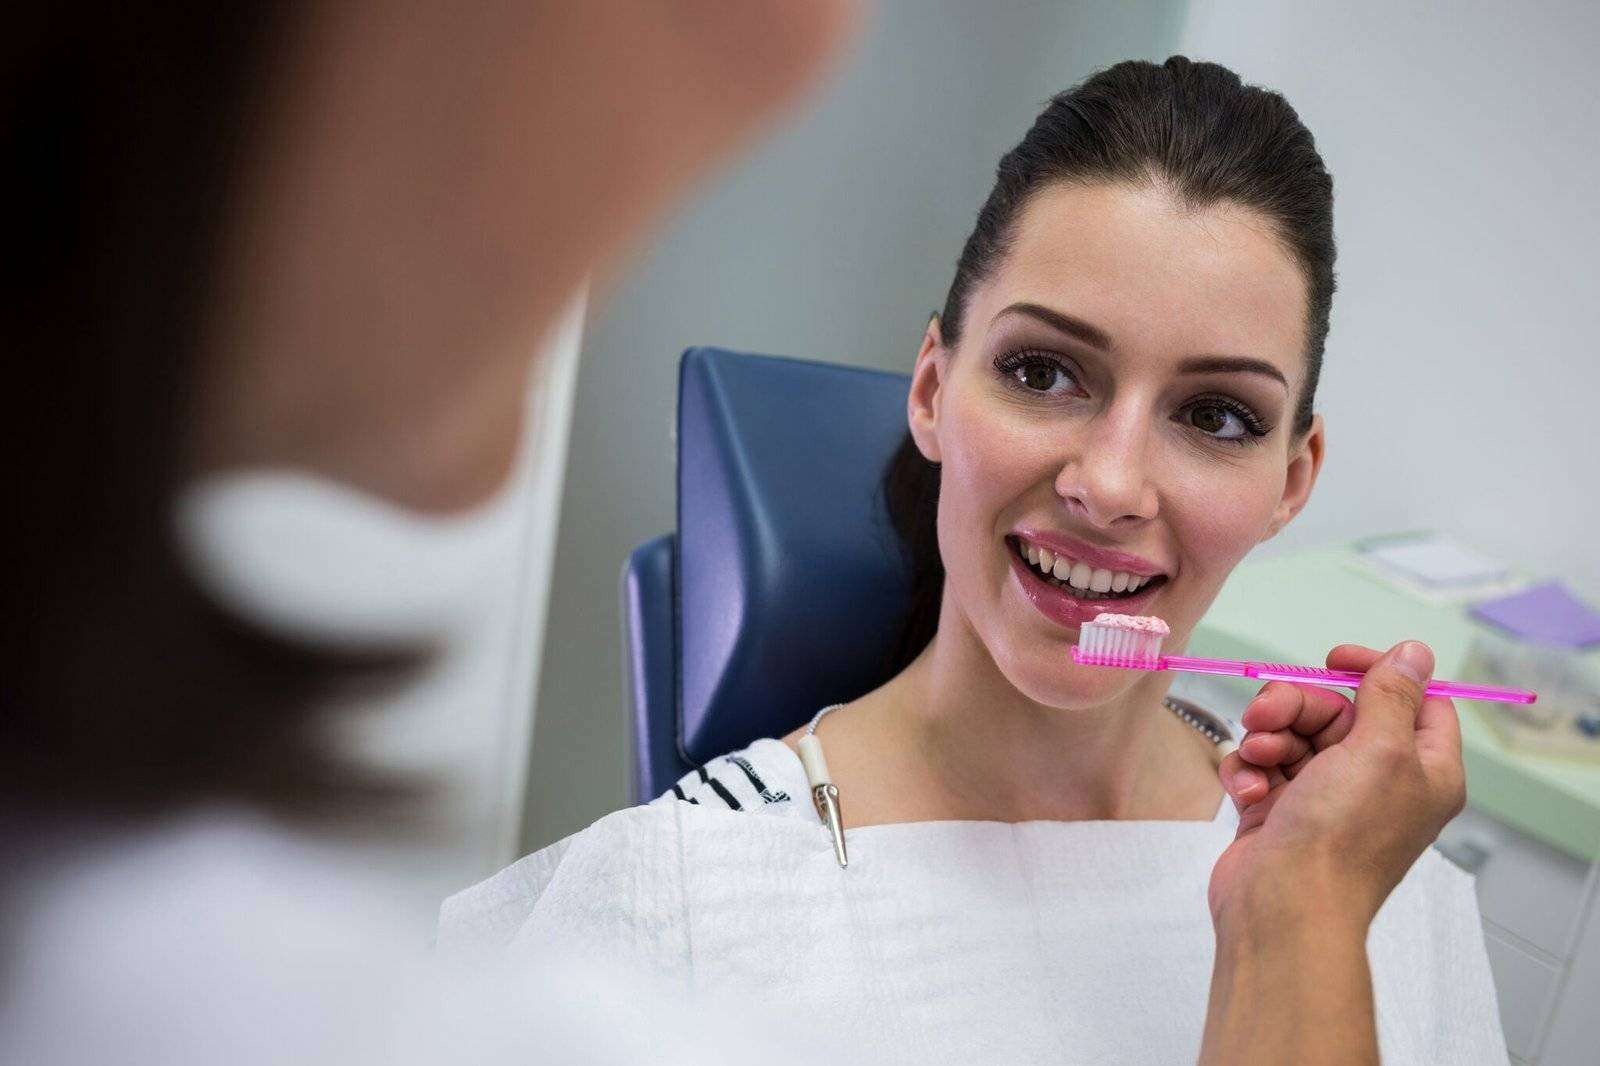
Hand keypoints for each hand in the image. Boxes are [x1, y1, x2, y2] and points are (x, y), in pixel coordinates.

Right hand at [1208, 641, 1466, 932]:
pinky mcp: (1280, 811)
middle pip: (1339, 711)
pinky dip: (1247, 770)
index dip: (1376, 672)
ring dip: (1266, 738)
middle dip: (1296, 706)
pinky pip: (1261, 766)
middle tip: (1264, 714)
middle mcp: (1378, 781)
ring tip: (1255, 759)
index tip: (1335, 659)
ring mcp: (1326, 797)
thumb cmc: (1342, 837)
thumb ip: (1393, 695)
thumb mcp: (1380, 751)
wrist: (1282, 908)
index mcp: (1422, 770)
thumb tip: (1415, 651)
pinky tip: (1244, 790)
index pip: (1414, 700)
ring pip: (1292, 734)